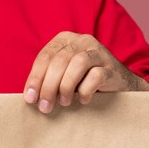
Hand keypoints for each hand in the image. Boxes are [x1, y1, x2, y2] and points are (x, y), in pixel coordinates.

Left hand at [23, 31, 148, 111]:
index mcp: (65, 40)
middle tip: (45, 107)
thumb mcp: (62, 76)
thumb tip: (30, 96)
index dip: (35, 78)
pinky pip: (96, 76)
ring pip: (77, 64)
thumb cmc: (83, 82)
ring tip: (64, 103)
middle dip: (48, 86)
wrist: (118, 87)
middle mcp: (82, 41)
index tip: (30, 99)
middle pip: (59, 60)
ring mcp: (98, 52)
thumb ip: (47, 79)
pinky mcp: (111, 67)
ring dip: (66, 87)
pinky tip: (83, 100)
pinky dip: (86, 90)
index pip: (45, 56)